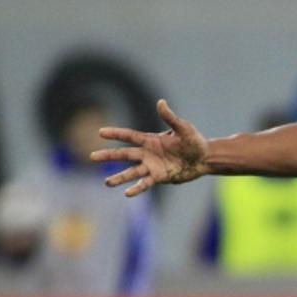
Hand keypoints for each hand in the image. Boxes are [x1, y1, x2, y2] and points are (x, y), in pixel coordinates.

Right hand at [90, 99, 210, 196]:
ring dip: (120, 177)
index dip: (116, 134)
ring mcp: (152, 166)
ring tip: (107, 183)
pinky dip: (137, 188)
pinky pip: (146, 183)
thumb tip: (161, 102)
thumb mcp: (183, 128)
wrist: (204, 158)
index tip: (100, 133)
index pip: (129, 136)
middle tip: (92, 157)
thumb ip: (170, 118)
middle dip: (109, 156)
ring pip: (132, 172)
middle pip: (125, 154)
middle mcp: (148, 153)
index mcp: (151, 140)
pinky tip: (127, 193)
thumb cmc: (194, 141)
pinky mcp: (160, 177)